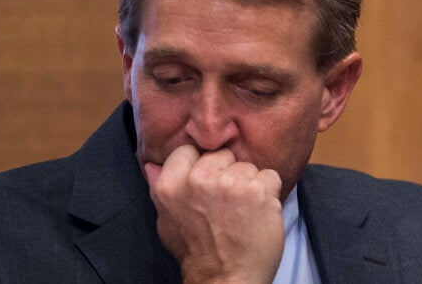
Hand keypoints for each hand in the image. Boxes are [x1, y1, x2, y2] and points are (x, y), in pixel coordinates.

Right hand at [145, 145, 283, 283]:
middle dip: (227, 173)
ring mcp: (231, 183)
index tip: (207, 184)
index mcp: (171, 184)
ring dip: (249, 185)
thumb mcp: (166, 220)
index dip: (201, 165)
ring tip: (242, 211)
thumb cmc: (196, 252)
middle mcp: (199, 179)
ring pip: (247, 166)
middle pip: (221, 155)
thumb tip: (151, 164)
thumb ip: (159, 188)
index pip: (189, 150)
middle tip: (226, 202)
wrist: (225, 279)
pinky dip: (269, 193)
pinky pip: (270, 176)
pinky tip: (258, 212)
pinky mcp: (259, 191)